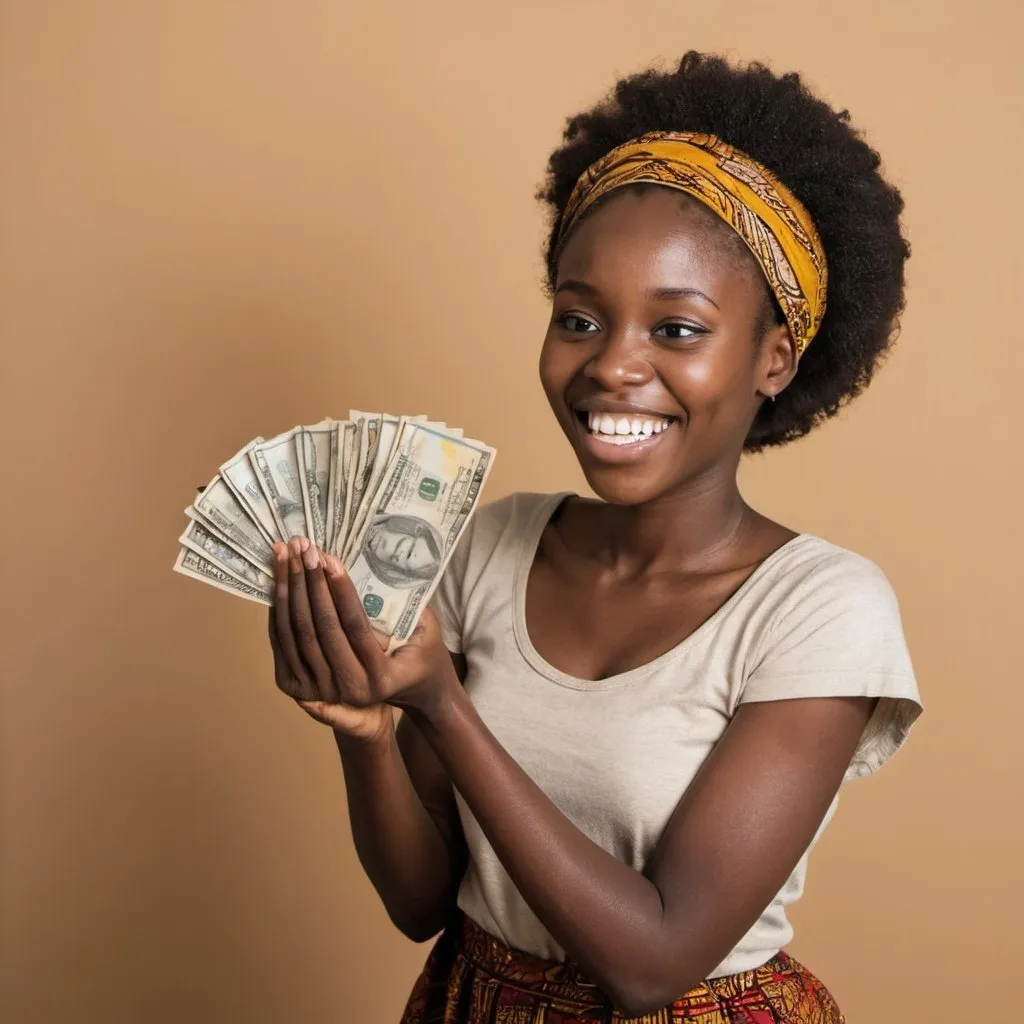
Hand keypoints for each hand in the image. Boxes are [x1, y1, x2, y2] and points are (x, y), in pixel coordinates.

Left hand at [269, 537, 456, 735]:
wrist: (395, 697)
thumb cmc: (417, 655)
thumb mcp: (425, 633)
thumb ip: (407, 610)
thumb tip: (379, 571)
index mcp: (382, 677)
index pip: (355, 625)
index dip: (341, 590)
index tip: (331, 558)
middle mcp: (348, 688)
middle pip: (321, 626)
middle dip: (311, 581)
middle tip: (306, 546)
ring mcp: (318, 691)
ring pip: (296, 632)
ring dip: (289, 588)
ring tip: (288, 552)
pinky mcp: (295, 686)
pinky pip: (282, 641)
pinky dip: (279, 608)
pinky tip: (281, 578)